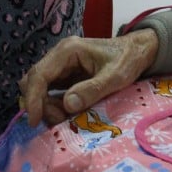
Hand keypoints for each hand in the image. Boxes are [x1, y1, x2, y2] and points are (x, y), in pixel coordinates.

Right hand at [19, 29, 158, 127]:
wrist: (139, 50)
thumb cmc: (129, 59)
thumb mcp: (116, 77)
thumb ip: (92, 90)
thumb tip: (67, 104)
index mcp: (68, 51)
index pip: (39, 74)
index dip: (33, 99)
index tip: (34, 121)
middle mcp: (60, 56)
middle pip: (34, 81)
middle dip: (40, 104)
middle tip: (59, 119)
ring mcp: (62, 65)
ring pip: (41, 88)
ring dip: (47, 105)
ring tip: (67, 116)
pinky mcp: (66, 75)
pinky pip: (52, 91)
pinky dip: (55, 104)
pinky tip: (69, 112)